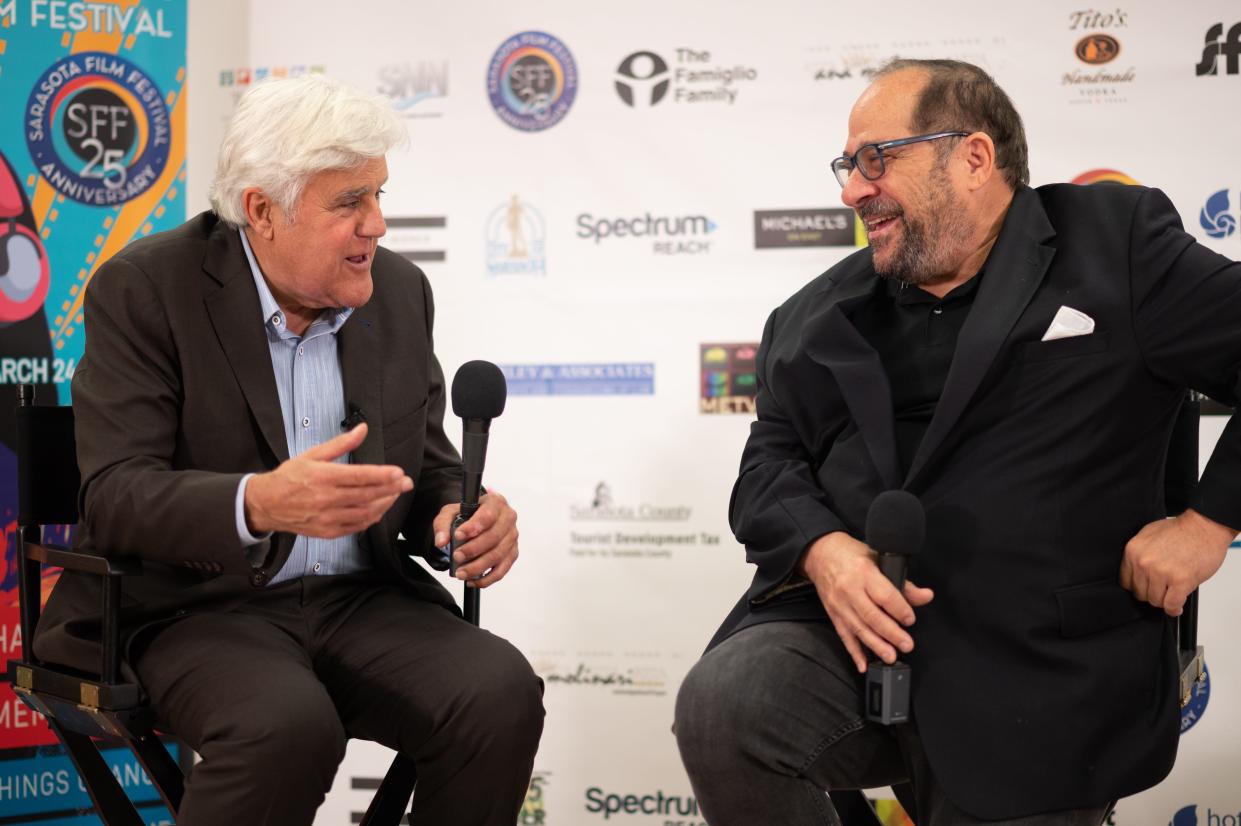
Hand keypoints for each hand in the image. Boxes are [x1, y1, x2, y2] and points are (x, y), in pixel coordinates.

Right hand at [244, 423, 411, 537]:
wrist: (265, 504)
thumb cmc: (289, 477)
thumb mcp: (312, 454)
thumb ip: (341, 443)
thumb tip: (362, 429)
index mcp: (323, 477)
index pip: (359, 477)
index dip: (382, 475)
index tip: (399, 472)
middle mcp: (326, 499)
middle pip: (366, 495)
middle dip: (391, 489)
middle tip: (406, 483)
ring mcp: (327, 518)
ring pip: (364, 513)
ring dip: (384, 504)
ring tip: (395, 494)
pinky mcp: (327, 531)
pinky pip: (355, 527)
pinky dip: (371, 519)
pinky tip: (379, 509)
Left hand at [433, 490, 518, 587]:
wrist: (480, 519)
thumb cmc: (467, 514)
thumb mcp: (451, 512)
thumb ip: (442, 524)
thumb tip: (441, 542)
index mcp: (496, 502)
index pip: (488, 515)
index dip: (474, 527)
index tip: (458, 535)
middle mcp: (508, 518)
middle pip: (494, 537)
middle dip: (473, 550)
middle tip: (456, 556)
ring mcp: (512, 537)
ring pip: (498, 555)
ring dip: (478, 567)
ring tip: (461, 573)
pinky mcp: (512, 553)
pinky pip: (502, 570)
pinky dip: (487, 579)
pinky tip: (472, 580)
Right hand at [800, 531, 933, 672]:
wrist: (820, 553)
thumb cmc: (851, 554)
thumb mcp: (878, 559)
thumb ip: (902, 582)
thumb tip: (925, 596)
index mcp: (864, 573)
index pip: (885, 596)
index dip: (900, 610)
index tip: (910, 619)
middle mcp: (850, 589)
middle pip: (872, 616)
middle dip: (891, 634)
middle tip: (906, 645)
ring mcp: (839, 604)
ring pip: (859, 629)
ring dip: (876, 645)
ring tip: (890, 657)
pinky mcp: (833, 614)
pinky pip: (844, 636)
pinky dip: (854, 652)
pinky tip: (863, 664)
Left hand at [1120, 509, 1232, 615]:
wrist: (1203, 527)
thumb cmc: (1180, 530)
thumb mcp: (1148, 536)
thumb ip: (1139, 554)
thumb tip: (1135, 571)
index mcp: (1133, 551)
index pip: (1125, 581)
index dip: (1137, 587)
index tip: (1145, 588)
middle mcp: (1143, 563)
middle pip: (1140, 593)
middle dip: (1152, 593)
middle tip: (1162, 590)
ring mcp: (1161, 572)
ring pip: (1155, 600)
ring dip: (1164, 600)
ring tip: (1171, 594)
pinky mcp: (1180, 581)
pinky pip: (1170, 604)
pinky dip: (1174, 609)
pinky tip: (1176, 607)